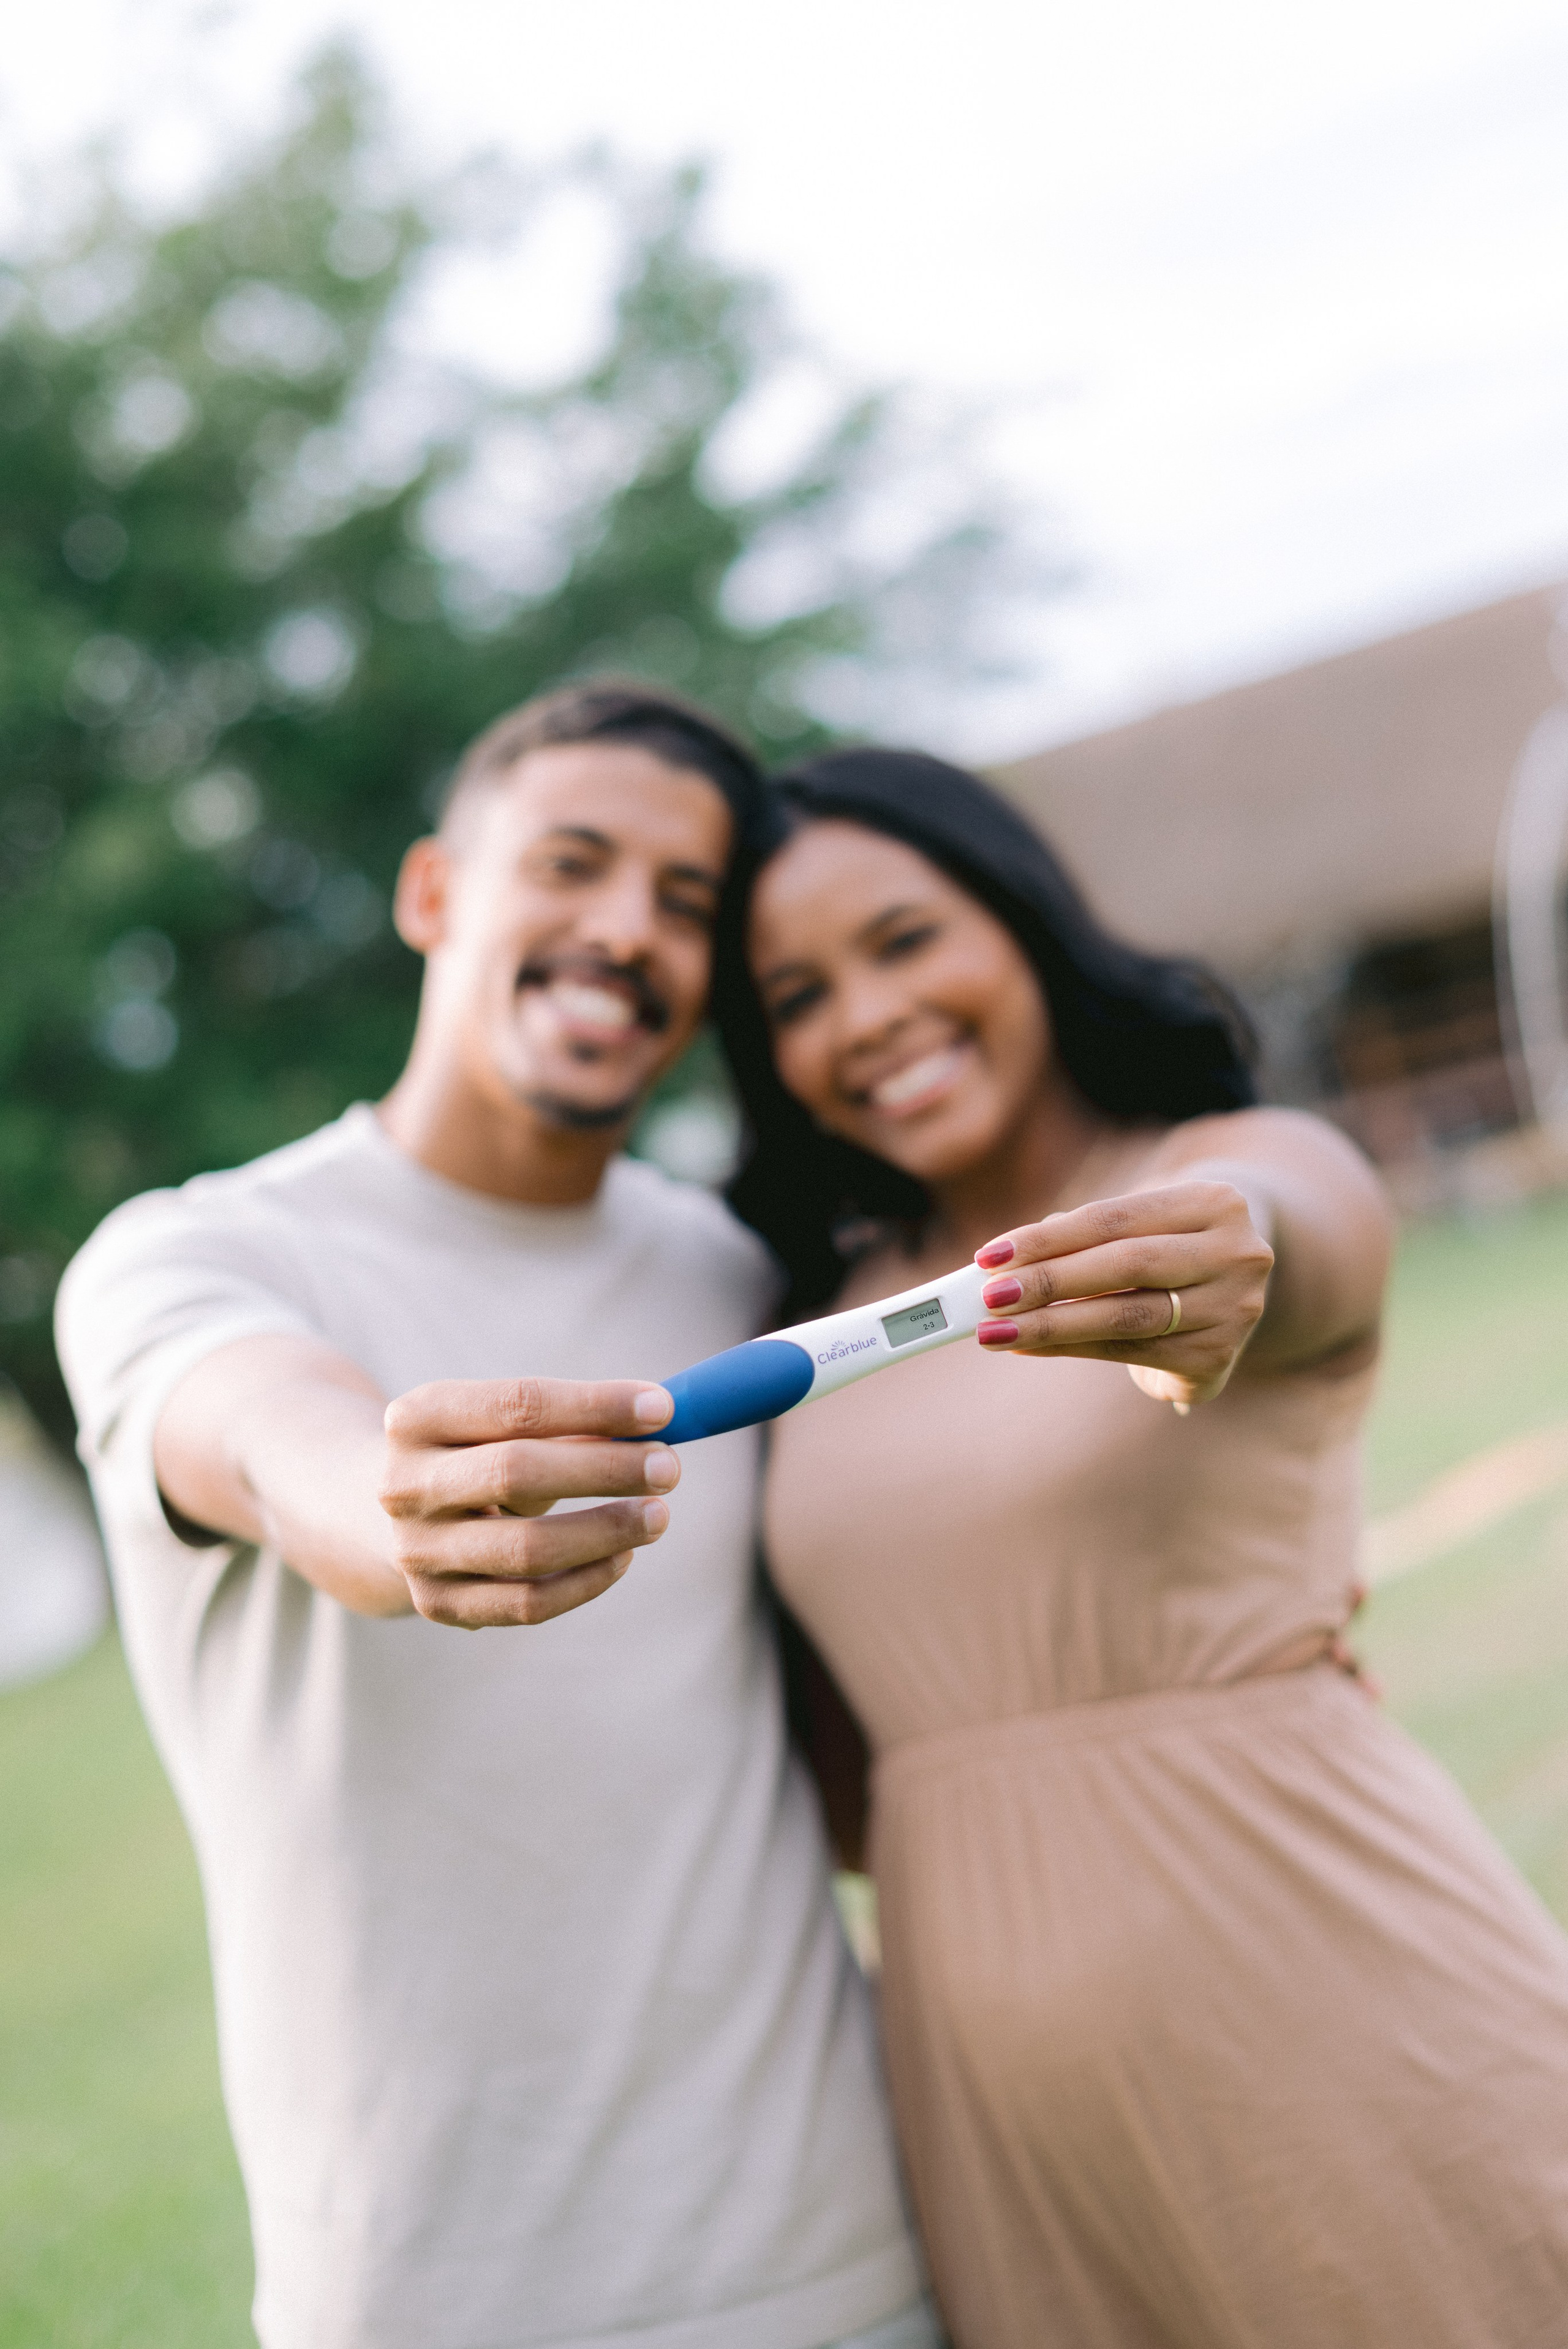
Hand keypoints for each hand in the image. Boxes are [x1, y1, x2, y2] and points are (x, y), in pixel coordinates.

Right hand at [379, 1376, 679, 1626]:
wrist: (379, 1516)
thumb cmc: (471, 1453)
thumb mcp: (498, 1424)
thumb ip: (569, 1423)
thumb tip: (655, 1424)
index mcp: (417, 1417)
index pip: (517, 1404)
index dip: (595, 1405)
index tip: (663, 1409)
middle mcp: (404, 1484)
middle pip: (516, 1472)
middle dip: (604, 1469)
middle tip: (669, 1467)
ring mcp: (416, 1551)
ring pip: (526, 1549)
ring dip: (605, 1531)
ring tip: (659, 1516)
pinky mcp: (437, 1604)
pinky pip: (525, 1603)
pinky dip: (584, 1582)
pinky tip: (623, 1558)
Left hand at [973, 1180, 1274, 1408]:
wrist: (1235, 1268)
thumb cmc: (1165, 1234)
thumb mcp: (1139, 1218)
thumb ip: (1085, 1233)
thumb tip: (1009, 1264)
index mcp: (1217, 1204)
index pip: (1116, 1220)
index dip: (1049, 1239)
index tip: (990, 1256)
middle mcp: (1238, 1257)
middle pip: (1126, 1268)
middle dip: (1049, 1283)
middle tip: (989, 1298)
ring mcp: (1235, 1312)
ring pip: (1128, 1318)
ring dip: (1052, 1327)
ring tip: (996, 1331)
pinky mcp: (1218, 1360)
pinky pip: (1131, 1353)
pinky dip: (1074, 1348)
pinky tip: (1031, 1347)